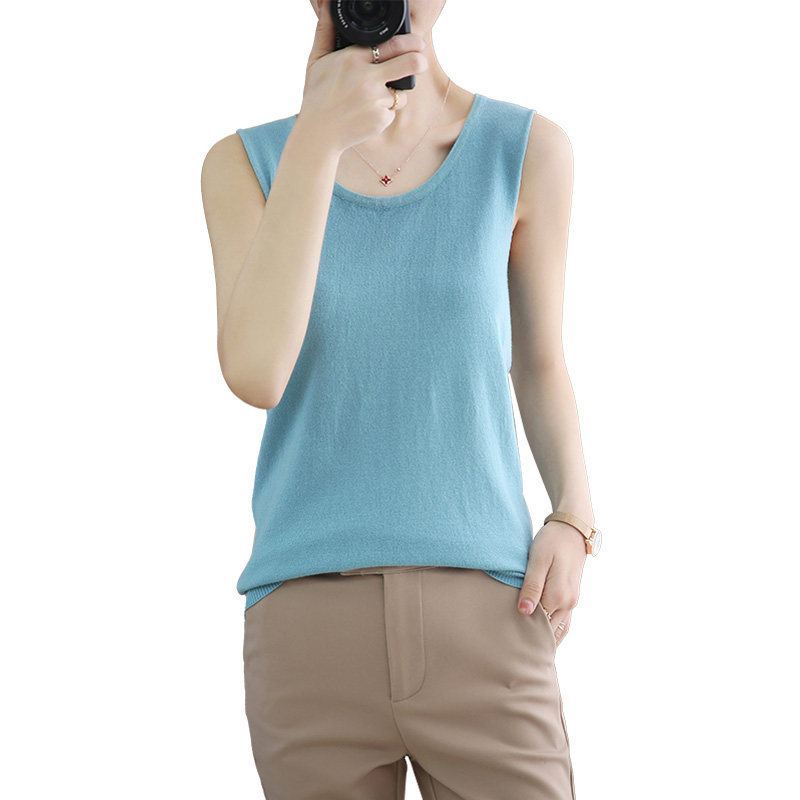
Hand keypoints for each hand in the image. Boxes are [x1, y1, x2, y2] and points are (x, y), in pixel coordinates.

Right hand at [298, 1, 428, 153]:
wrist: (318, 134)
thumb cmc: (316, 96)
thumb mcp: (316, 60)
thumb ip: (325, 31)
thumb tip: (327, 5)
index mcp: (353, 59)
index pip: (392, 45)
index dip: (410, 43)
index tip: (418, 43)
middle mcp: (367, 79)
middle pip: (410, 64)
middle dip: (420, 60)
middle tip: (422, 61)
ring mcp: (376, 100)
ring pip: (400, 93)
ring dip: (394, 94)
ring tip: (371, 99)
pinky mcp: (381, 119)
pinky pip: (392, 112)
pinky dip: (383, 113)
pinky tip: (366, 114)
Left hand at [517, 521, 586, 645]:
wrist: (573, 529)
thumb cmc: (552, 542)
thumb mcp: (538, 561)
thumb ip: (531, 587)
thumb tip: (524, 612)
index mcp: (558, 596)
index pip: (539, 626)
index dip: (524, 634)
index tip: (507, 643)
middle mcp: (568, 603)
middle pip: (549, 632)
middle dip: (534, 642)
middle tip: (512, 654)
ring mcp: (572, 601)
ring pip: (558, 630)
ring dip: (546, 641)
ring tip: (527, 652)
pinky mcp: (571, 597)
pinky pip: (563, 622)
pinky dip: (553, 632)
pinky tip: (541, 637)